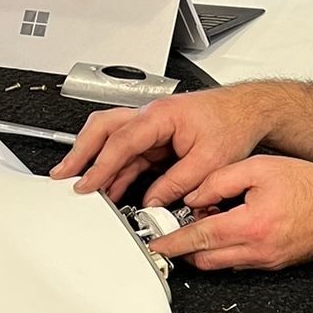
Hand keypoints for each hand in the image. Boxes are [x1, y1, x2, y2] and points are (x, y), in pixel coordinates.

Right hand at [49, 86, 270, 204]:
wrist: (248, 111)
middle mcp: (150, 115)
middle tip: (63, 174)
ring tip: (79, 183)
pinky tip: (109, 186)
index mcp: (160, 116)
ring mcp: (151, 125)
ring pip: (111, 138)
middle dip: (80, 153)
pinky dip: (116, 167)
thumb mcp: (210, 161)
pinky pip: (129, 151)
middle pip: (103, 129)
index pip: (121, 141)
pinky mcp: (156, 136)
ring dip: (95, 160)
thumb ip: (178, 183)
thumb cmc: (233, 124)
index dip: (101, 166)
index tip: (87, 184)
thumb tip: (155, 202)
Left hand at [147, 156, 312, 270]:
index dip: (172, 241)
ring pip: (220, 264)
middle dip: (185, 247)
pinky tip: (231, 227)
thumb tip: (194, 193)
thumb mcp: (262, 168)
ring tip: (209, 220)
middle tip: (175, 228)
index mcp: (251, 224)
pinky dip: (225, 250)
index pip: (199, 237)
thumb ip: (221, 179)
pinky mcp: (273, 264)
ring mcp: (265, 261)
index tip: (155, 243)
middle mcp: (257, 250)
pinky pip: (238, 263)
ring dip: (205, 248)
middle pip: (205, 259)